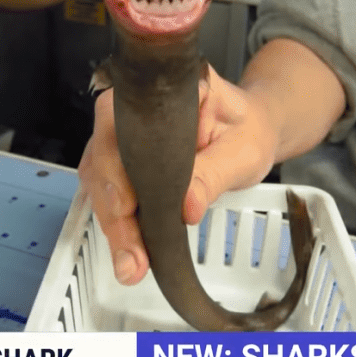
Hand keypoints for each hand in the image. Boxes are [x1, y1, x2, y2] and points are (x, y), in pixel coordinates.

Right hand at [78, 65, 277, 284]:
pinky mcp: (125, 162)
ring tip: (131, 264)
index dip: (119, 166)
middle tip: (132, 256)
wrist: (254, 130)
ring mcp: (123, 136)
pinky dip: (120, 225)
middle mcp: (133, 109)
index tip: (126, 206)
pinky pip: (110, 193)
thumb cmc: (249, 130)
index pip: (126, 127)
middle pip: (105, 158)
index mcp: (164, 92)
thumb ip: (214, 175)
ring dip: (114, 225)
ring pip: (101, 180)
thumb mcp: (243, 153)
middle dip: (115, 212)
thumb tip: (186, 205)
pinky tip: (130, 253)